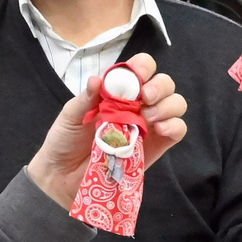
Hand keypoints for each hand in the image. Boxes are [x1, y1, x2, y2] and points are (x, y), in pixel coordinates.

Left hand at [27, 53, 186, 208]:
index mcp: (118, 91)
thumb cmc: (65, 141)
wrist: (63, 176)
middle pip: (164, 84)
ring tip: (148, 117)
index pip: (141, 69)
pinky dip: (175, 126)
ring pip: (176, 105)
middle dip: (160, 86)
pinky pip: (177, 131)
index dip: (144, 66)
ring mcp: (149, 126)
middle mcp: (138, 105)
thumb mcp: (70, 116)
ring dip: (168, 105)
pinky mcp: (156, 147)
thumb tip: (97, 80)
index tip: (137, 76)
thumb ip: (85, 99)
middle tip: (145, 97)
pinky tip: (160, 129)